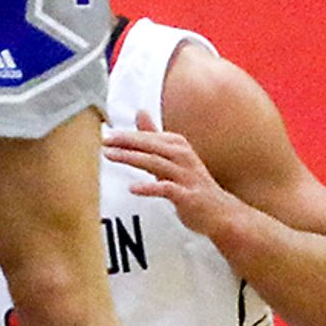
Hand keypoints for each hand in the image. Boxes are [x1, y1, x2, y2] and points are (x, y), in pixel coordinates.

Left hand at [104, 120, 247, 251]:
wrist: (221, 214)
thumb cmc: (192, 184)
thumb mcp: (173, 157)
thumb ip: (154, 136)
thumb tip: (140, 112)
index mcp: (178, 145)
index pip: (148, 136)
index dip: (126, 135)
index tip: (105, 134)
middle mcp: (183, 157)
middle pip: (151, 145)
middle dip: (126, 141)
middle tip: (104, 141)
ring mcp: (187, 176)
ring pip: (156, 163)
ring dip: (131, 158)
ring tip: (110, 156)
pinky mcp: (189, 196)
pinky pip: (167, 189)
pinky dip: (149, 187)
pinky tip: (132, 188)